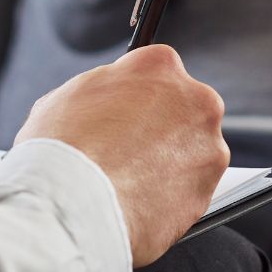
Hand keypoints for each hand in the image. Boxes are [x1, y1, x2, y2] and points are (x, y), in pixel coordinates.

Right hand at [14, 45, 230, 267]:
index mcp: (160, 65)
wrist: (74, 206)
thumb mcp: (68, 96)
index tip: (129, 112)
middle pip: (184, 109)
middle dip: (161, 128)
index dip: (138, 96)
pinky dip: (169, 196)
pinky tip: (139, 200)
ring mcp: (207, 147)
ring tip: (130, 180)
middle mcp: (195, 99)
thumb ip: (104, 90)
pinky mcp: (207, 191)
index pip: (158, 71)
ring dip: (169, 163)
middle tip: (128, 149)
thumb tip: (108, 100)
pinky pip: (189, 190)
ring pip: (192, 151)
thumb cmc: (64, 149)